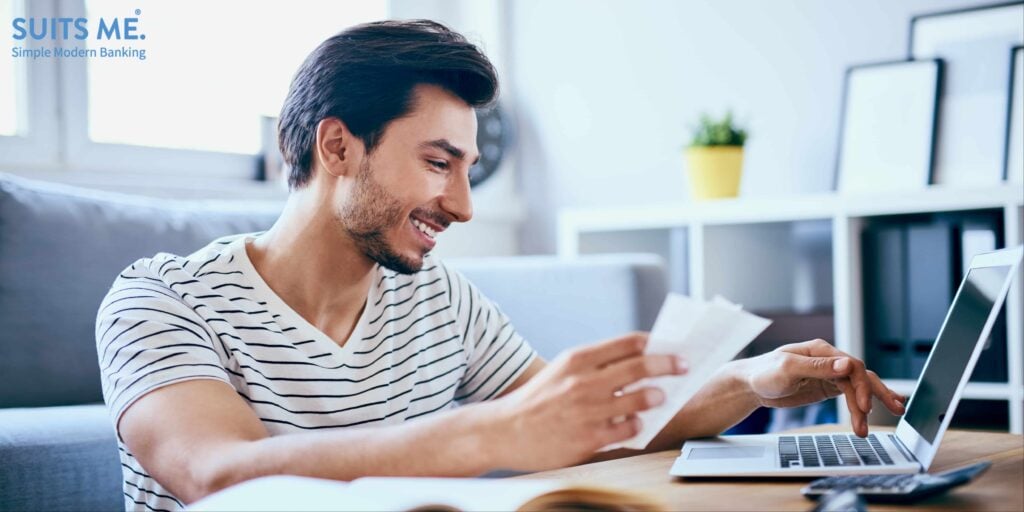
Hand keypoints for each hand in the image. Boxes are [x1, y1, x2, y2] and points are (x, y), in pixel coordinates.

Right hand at [489, 332, 686, 470]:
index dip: (655, 343)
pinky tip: (636, 423)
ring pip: (639, 398)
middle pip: (640, 366)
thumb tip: (638, 360)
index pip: (627, 343)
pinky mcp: (589, 438)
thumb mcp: (562, 370)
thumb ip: (596, 364)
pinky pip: (628, 429)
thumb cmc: (538, 399)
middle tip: (683, 366)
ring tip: (660, 397)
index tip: (670, 347)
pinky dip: (637, 424)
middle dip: (668, 365)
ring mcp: (587, 410)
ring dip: (656, 396)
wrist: (504, 431)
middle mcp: (583, 381)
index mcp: (577, 359)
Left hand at [735, 339, 905, 436]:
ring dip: (868, 406)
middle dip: (877, 394)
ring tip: (869, 427)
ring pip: (858, 387)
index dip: (862, 386)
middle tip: (894, 410)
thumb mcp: (787, 368)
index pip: (852, 366)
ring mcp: (829, 374)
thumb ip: (818, 367)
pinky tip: (872, 414)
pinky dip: (862, 405)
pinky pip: (850, 395)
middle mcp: (829, 360)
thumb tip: (847, 364)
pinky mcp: (826, 387)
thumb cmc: (763, 373)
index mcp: (821, 351)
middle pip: (861, 375)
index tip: (864, 407)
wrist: (749, 385)